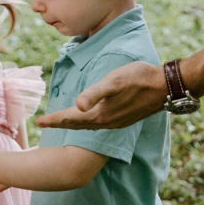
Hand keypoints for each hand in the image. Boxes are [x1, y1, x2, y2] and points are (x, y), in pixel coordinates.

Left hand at [37, 61, 165, 130]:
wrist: (165, 86)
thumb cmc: (139, 78)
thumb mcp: (114, 81)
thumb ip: (95, 93)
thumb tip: (77, 104)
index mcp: (100, 114)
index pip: (70, 118)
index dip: (53, 119)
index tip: (38, 122)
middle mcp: (106, 122)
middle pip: (76, 124)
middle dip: (60, 123)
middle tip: (44, 124)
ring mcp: (116, 123)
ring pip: (88, 126)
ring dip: (73, 124)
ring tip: (62, 122)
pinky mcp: (123, 120)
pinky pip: (99, 125)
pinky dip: (87, 123)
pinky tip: (88, 119)